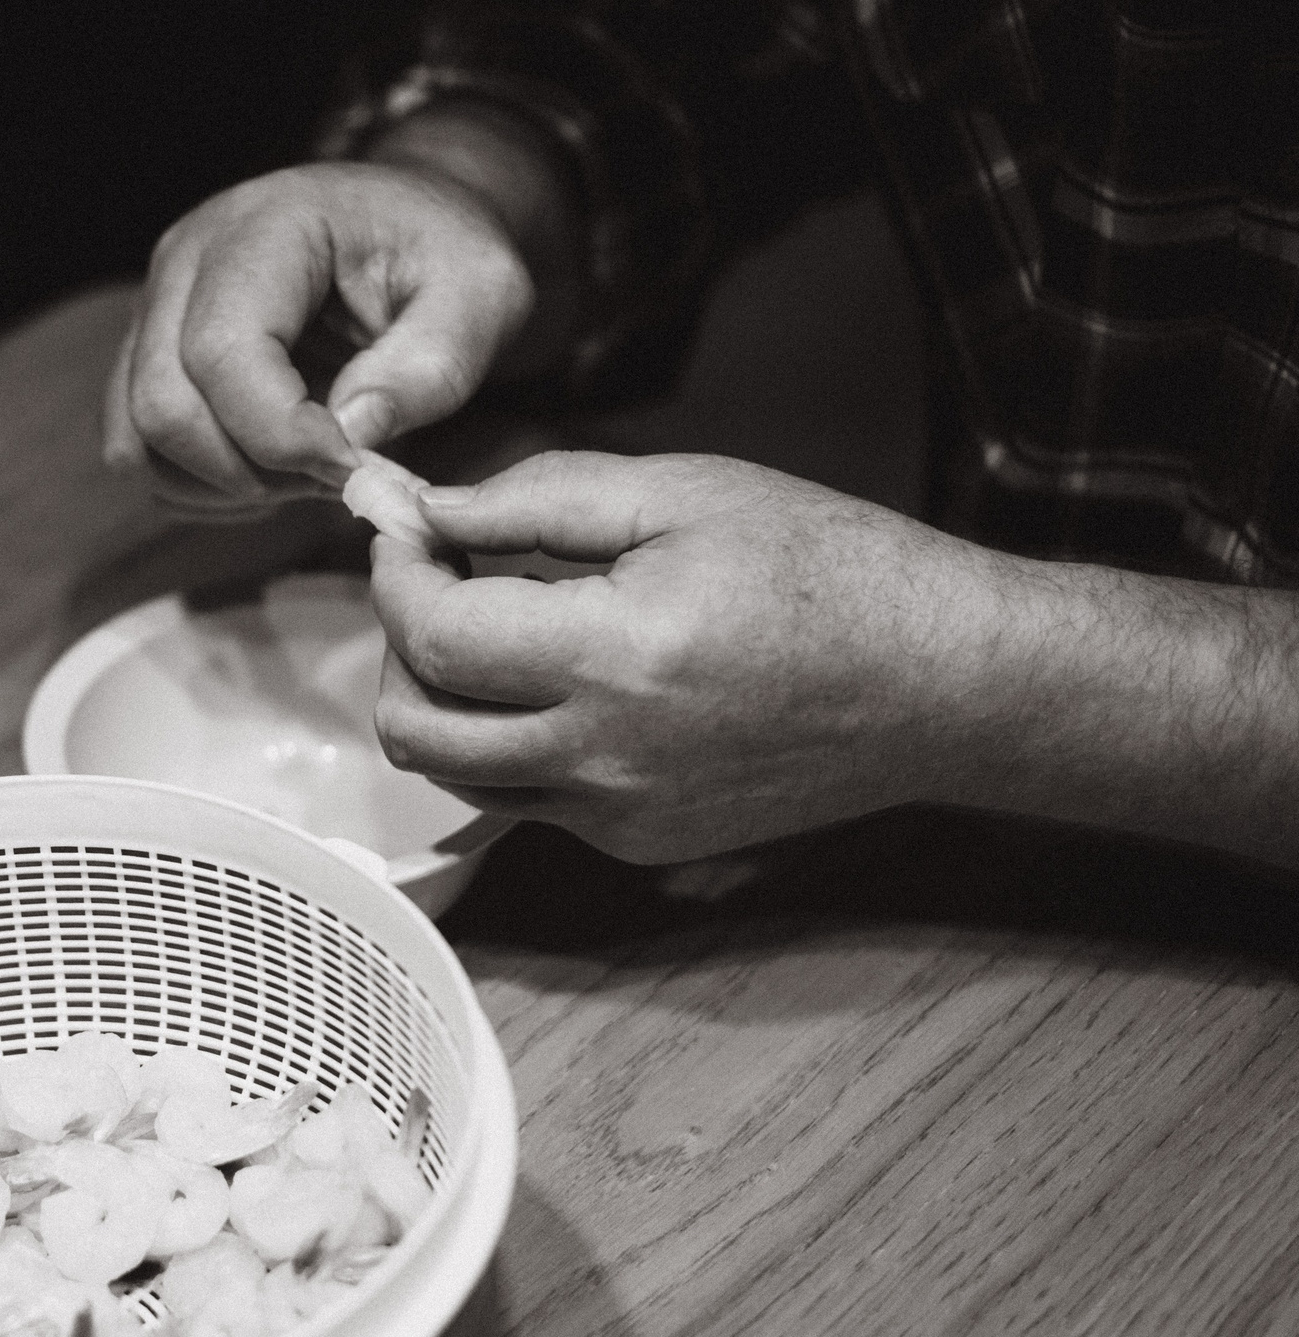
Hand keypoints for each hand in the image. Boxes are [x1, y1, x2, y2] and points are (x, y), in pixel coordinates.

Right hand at [102, 161, 532, 517]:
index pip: (222, 351)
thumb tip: (351, 433)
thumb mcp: (483, 295)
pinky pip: (137, 451)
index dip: (281, 433)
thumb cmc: (444, 257)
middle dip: (254, 470)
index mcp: (262, 228)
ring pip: (138, 438)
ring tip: (306, 471)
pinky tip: (270, 469)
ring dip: (224, 484)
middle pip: (165, 405)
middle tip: (337, 473)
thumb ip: (431, 364)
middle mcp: (184, 261)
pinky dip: (200, 486)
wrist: (405, 228)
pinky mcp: (146, 355)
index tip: (355, 462)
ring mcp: (154, 309)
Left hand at [367, 451, 1024, 862]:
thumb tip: (428, 509)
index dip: (395, 572)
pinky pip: (525, 799)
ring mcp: (619, 816)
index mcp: (614, 660)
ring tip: (486, 625)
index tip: (404, 527)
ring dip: (439, 699)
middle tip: (432, 579)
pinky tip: (554, 678)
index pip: (432, 635)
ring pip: (456, 776)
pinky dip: (504, 740)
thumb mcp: (681, 492)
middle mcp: (604, 759)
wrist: (942, 684)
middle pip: (415, 727)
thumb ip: (534, 500)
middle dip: (394, 644)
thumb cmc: (827, 569)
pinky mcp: (639, 844)